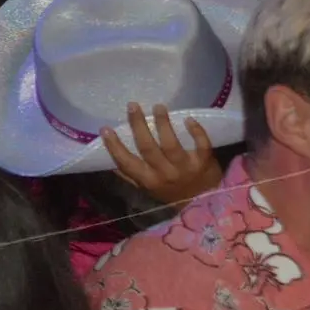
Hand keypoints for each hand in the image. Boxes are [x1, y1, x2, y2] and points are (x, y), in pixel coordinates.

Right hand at [101, 102, 222, 206]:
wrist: (204, 203)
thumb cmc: (172, 193)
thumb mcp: (148, 189)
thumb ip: (131, 176)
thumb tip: (109, 162)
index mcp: (148, 180)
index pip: (127, 163)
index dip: (115, 147)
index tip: (105, 129)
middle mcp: (165, 174)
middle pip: (148, 148)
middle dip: (138, 126)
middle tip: (132, 106)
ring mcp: (186, 167)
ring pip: (171, 144)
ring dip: (164, 124)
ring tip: (158, 106)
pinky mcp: (204, 162)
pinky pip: (201, 145)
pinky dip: (197, 132)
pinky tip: (189, 119)